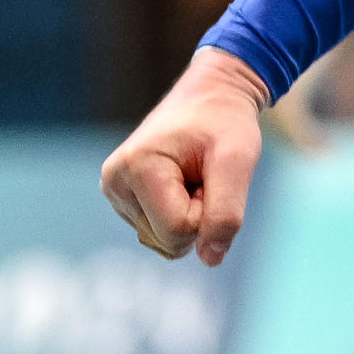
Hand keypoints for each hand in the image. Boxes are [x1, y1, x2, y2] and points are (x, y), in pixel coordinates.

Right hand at [99, 48, 271, 265]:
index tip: (212, 174)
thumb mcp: (238, 159)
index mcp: (135, 168)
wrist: (214, 95)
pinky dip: (178, 213)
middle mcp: (115, 182)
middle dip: (197, 214)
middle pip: (167, 239)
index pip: (178, 229)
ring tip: (194, 174)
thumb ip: (226, 212)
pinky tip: (183, 181)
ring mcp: (116, 192)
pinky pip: (159, 232)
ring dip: (189, 214)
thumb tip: (210, 259)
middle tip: (204, 174)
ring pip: (163, 240)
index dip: (208, 210)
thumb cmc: (226, 122)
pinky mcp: (124, 199)